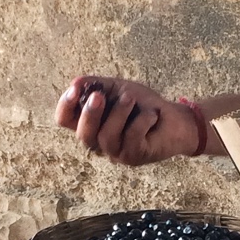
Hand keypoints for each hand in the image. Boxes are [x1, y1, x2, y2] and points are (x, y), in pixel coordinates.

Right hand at [55, 75, 201, 165]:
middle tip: (99, 96)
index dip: (65, 106)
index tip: (75, 89)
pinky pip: (131, 138)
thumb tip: (75, 83)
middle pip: (83, 135)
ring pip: (107, 137)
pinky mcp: (135, 156)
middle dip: (89, 114)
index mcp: (91, 124)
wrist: (175, 119)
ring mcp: (117, 152)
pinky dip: (141, 121)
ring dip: (118, 113)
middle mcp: (99, 142)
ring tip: (130, 98)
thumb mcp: (118, 89)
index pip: (64, 120)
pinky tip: (152, 115)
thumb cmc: (142, 105)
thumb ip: (97, 86)